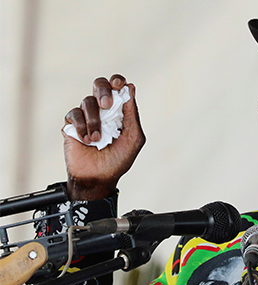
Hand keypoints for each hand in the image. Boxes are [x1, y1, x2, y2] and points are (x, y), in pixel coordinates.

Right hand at [63, 75, 144, 199]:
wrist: (98, 178)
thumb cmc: (118, 160)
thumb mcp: (133, 138)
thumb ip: (132, 115)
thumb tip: (131, 88)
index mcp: (120, 111)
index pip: (117, 88)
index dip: (117, 81)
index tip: (119, 84)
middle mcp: (103, 110)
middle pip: (99, 84)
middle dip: (103, 91)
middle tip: (106, 105)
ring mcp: (86, 116)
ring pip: (86, 101)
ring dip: (94, 120)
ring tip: (97, 139)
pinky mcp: (71, 125)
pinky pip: (73, 115)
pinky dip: (81, 127)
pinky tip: (86, 140)